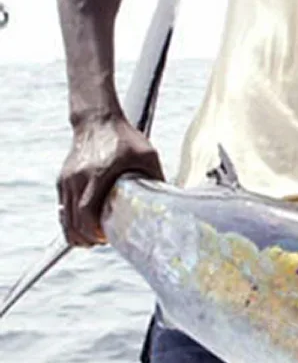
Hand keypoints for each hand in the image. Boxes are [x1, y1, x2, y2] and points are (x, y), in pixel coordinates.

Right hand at [56, 114, 163, 246]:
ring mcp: (66, 180)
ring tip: (93, 239)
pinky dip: (70, 222)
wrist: (97, 120)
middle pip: (73, 221)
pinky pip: (62, 209)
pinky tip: (84, 228)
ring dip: (76, 233)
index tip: (107, 238)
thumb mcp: (147, 156)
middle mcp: (77, 179)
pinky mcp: (62, 180)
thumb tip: (171, 201)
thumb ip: (156, 178)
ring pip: (64, 218)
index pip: (87, 212)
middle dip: (86, 238)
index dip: (95, 231)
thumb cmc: (124, 138)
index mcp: (98, 174)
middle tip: (102, 242)